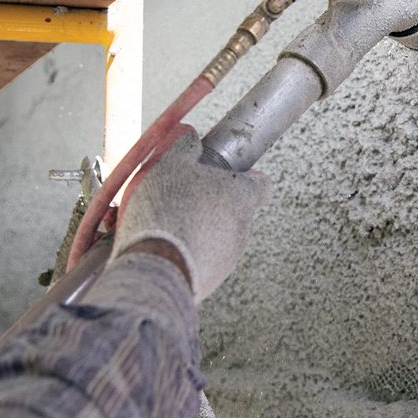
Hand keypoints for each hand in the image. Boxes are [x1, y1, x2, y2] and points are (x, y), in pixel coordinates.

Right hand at [111, 128, 269, 302]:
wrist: (156, 268)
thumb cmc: (167, 212)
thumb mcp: (170, 164)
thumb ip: (184, 147)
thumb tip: (190, 138)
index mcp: (241, 196)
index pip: (261, 185)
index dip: (247, 178)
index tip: (229, 176)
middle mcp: (243, 227)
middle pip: (233, 209)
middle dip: (209, 203)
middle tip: (180, 198)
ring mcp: (229, 256)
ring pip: (216, 235)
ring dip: (196, 228)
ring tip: (163, 224)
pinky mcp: (212, 279)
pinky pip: (202, 258)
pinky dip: (186, 251)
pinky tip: (160, 246)